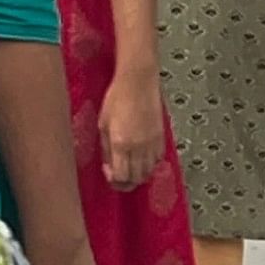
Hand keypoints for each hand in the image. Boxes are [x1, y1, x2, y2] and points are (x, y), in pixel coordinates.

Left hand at [96, 69, 164, 193]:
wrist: (138, 82)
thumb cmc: (117, 98)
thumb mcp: (103, 124)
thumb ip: (106, 148)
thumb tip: (109, 165)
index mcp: (121, 144)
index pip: (121, 177)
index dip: (114, 180)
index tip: (108, 171)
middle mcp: (138, 147)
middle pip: (136, 179)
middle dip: (126, 182)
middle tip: (119, 175)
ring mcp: (152, 143)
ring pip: (149, 172)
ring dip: (139, 175)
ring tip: (130, 167)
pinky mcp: (161, 137)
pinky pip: (158, 160)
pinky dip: (150, 164)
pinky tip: (142, 157)